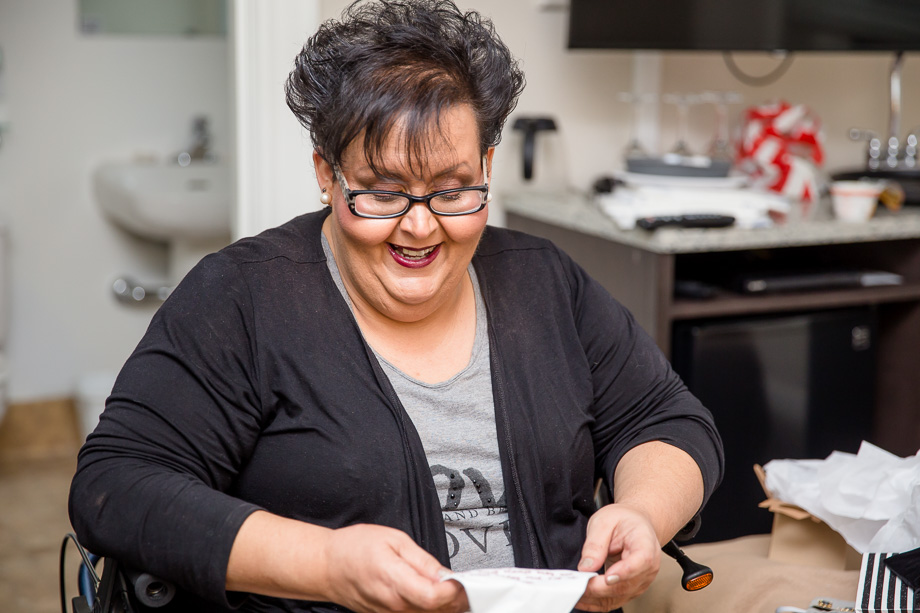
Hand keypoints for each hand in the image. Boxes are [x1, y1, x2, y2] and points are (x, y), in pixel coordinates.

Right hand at [322, 524, 468, 612]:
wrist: (327, 566)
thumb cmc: (354, 549)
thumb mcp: (393, 540)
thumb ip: (422, 560)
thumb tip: (444, 574)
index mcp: (394, 580)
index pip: (433, 597)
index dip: (454, 590)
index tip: (463, 579)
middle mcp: (393, 604)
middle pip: (436, 612)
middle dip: (455, 600)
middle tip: (463, 583)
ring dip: (445, 607)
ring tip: (451, 589)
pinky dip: (431, 609)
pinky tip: (435, 596)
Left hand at [573, 504, 661, 611]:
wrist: (635, 524)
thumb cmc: (623, 520)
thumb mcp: (604, 520)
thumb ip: (595, 543)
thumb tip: (586, 567)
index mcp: (646, 544)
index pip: (641, 561)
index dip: (624, 572)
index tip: (607, 577)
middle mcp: (648, 568)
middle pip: (626, 585)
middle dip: (599, 588)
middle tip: (577, 584)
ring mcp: (640, 582)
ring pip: (618, 597)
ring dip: (595, 598)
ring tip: (574, 592)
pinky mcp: (630, 590)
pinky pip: (614, 601)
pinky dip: (596, 602)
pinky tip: (582, 598)